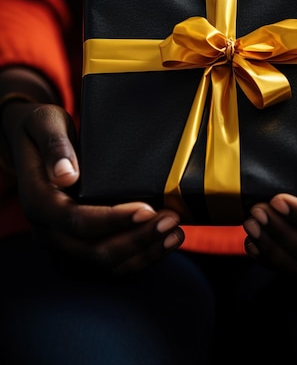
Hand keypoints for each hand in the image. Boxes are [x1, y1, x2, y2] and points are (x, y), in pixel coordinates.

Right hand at [1, 100, 183, 274]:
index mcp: (38, 202)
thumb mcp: (44, 122)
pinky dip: (138, 258)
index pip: (76, 221)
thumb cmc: (41, 129)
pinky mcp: (77, 246)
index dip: (113, 220)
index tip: (147, 209)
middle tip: (171, 219)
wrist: (31, 141)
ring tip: (175, 232)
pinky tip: (163, 242)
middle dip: (137, 238)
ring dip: (143, 252)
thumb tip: (66, 174)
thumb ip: (54, 145)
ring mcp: (61, 243)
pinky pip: (108, 263)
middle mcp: (47, 230)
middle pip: (94, 250)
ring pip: (104, 263)